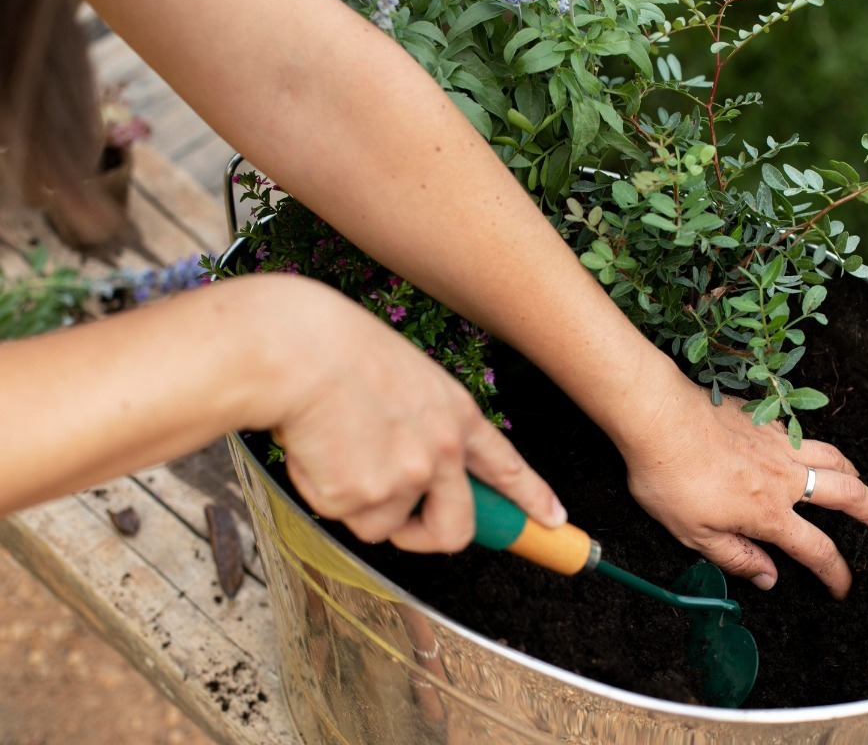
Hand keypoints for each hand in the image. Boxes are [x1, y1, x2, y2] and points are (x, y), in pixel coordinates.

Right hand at [252, 276, 565, 552]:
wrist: (298, 351)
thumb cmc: (336, 348)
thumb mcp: (404, 375)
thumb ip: (419, 421)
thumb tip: (403, 465)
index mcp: (455, 414)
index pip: (504, 465)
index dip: (531, 498)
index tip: (552, 520)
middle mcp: (442, 452)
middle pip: (454, 529)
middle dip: (427, 537)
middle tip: (404, 527)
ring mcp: (406, 480)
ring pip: (382, 525)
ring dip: (354, 501)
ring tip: (333, 448)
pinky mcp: (364, 499)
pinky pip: (341, 514)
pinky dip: (323, 492)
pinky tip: (315, 449)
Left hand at [620, 377, 867, 598]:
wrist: (659, 417)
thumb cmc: (669, 476)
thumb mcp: (693, 534)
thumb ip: (735, 556)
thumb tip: (769, 578)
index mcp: (768, 513)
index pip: (817, 551)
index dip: (837, 574)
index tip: (844, 587)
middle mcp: (784, 477)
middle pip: (848, 495)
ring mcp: (779, 443)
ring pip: (834, 457)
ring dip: (854, 474)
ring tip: (859, 484)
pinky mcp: (767, 419)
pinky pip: (805, 435)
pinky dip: (818, 448)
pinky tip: (808, 452)